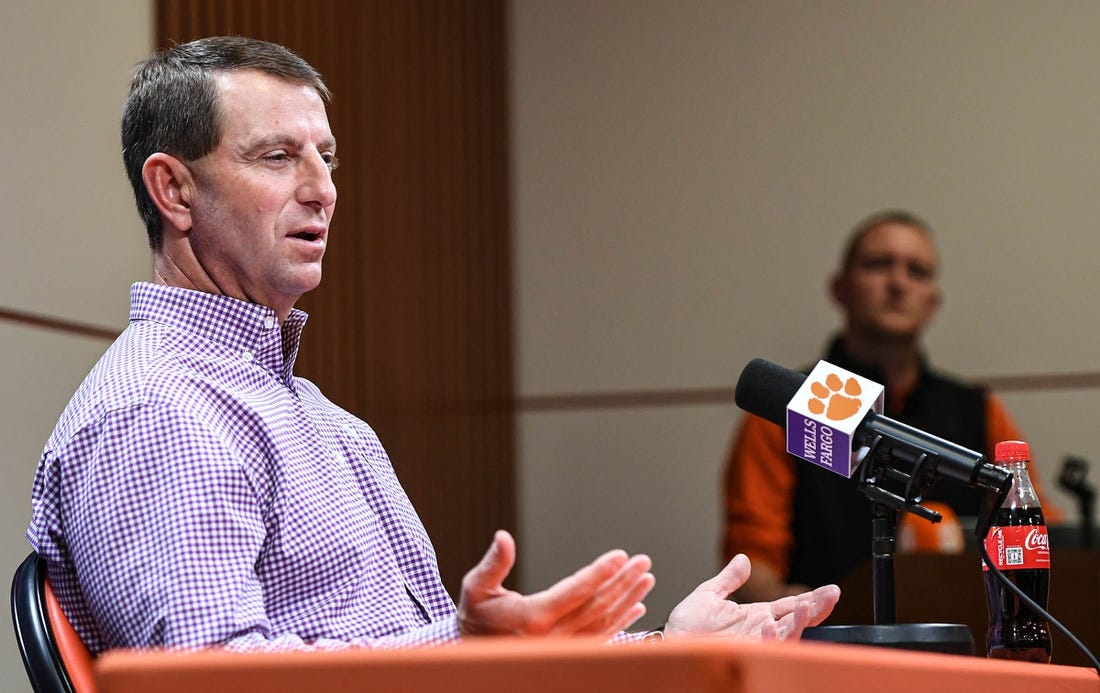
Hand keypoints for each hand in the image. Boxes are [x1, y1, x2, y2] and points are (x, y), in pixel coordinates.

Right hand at [458, 530, 654, 637]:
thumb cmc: (476, 619)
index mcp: (533, 618)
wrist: (474, 658)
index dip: (600, 572)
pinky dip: (621, 623)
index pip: (576, 592)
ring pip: (603, 623)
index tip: (621, 556)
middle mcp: (553, 638)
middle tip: (643, 562)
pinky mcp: (568, 655)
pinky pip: (600, 639)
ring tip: (645, 579)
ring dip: (627, 600)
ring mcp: (563, 650)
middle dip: (623, 582)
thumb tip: (503, 537)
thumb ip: (494, 564)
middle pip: (596, 606)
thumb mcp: (476, 588)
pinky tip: (635, 608)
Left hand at [665, 554, 838, 640]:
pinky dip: (770, 639)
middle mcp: (761, 630)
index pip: (790, 606)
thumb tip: (744, 559)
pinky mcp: (746, 655)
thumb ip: (729, 579)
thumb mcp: (709, 594)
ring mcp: (756, 644)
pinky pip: (764, 649)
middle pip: (797, 620)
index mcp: (756, 615)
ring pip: (786, 636)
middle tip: (832, 595)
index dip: (812, 598)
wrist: (670, 643)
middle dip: (816, 608)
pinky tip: (771, 625)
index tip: (832, 589)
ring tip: (807, 607)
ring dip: (799, 622)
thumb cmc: (687, 624)